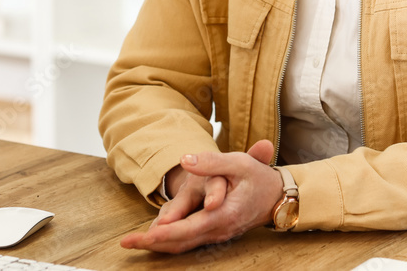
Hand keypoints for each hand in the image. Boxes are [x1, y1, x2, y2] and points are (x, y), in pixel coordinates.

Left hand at [120, 140, 283, 253]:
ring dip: (159, 245)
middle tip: (126, 243)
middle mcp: (219, 230)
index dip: (162, 234)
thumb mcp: (239, 163)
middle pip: (181, 242)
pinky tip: (155, 241)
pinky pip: (190, 242)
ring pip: (184, 245)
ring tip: (134, 243)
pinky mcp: (216, 233)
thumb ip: (212, 162)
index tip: (140, 236)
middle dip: (152, 244)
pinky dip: (171, 243)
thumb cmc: (259, 178)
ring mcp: (218, 235)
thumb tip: (185, 160)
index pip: (186, 229)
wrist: (280, 197)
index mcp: (223, 215)